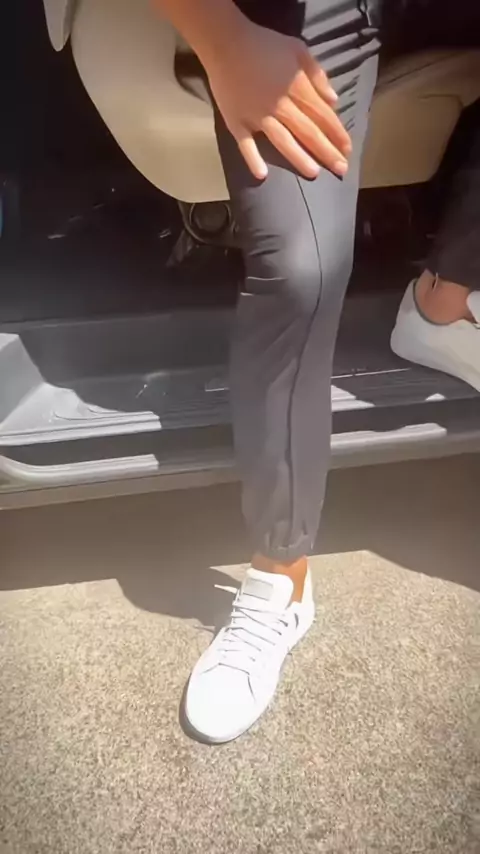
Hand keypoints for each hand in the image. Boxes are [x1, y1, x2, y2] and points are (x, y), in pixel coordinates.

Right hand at [202, 18, 351, 179]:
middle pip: (308, 132)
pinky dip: (252, 158)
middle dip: (327, 151)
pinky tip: (262, 175)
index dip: (337, 133)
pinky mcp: (237, 122)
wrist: (225, 42)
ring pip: (282, 141)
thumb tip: (333, 101)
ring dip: (299, 158)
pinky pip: (245, 144)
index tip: (348, 149)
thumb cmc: (263, 44)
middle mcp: (280, 105)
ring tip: (314, 173)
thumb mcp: (297, 49)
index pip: (322, 115)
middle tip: (341, 169)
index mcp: (296, 87)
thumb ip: (317, 75)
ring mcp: (257, 116)